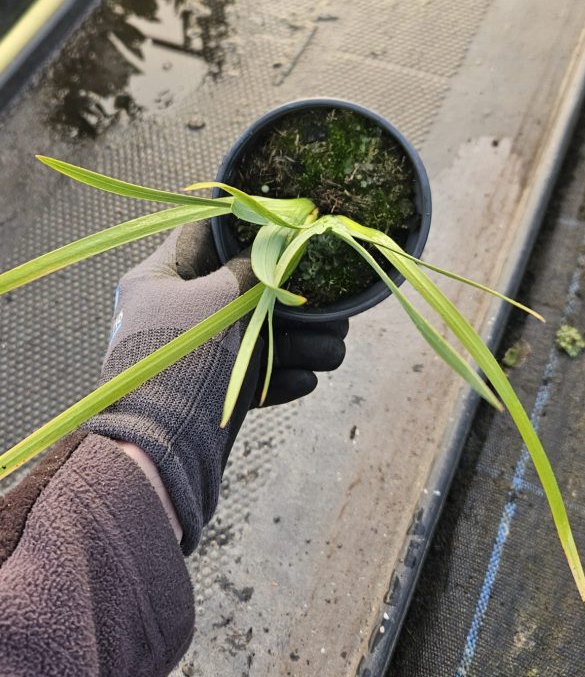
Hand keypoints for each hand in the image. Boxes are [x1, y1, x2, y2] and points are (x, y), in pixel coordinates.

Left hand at [88, 221, 347, 552]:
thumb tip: (276, 245)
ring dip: (299, 342)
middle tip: (335, 305)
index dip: (250, 226)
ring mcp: (192, 354)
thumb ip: (252, 267)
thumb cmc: (182, 360)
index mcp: (160, 277)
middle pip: (243, 290)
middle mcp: (174, 311)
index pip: (205, 233)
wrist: (157, 451)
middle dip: (293, 299)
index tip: (294, 225)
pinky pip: (250, 376)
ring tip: (334, 350)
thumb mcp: (220, 298)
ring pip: (255, 336)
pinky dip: (280, 377)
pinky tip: (308, 379)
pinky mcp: (207, 394)